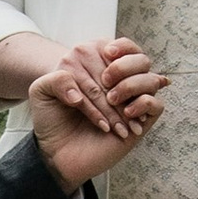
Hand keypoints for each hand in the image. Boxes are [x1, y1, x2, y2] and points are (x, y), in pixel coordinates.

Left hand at [28, 42, 167, 189]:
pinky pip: (156, 104)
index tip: (97, 67)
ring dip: (131, 86)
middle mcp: (120, 79)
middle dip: (119, 73)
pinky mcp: (142, 119)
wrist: (57, 151)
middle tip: (104, 85)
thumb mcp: (41, 93)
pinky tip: (127, 114)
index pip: (115, 48)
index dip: (108, 56)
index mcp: (99, 64)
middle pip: (137, 58)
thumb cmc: (52, 119)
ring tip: (113, 101)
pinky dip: (143, 104)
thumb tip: (79, 93)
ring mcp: (133, 99)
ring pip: (151, 77)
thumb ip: (54, 79)